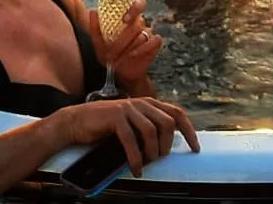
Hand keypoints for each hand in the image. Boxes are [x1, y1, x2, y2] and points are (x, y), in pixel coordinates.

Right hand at [61, 95, 198, 176]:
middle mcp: (142, 103)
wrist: (77, 122)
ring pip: (151, 131)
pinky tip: (136, 169)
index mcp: (149, 104)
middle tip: (158, 160)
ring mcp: (129, 108)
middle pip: (167, 123)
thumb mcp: (132, 125)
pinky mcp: (116, 116)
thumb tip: (166, 146)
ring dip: (151, 153)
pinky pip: (131, 139)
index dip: (189, 130)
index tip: (195, 148)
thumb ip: (148, 128)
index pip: (177, 113)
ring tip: (146, 165)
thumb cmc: (106, 127)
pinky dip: (135, 158)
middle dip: (166, 145)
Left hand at [90, 0, 161, 93]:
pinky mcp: (154, 44)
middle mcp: (139, 23)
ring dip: (129, 48)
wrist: (121, 73)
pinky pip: (155, 40)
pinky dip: (143, 49)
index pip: (137, 4)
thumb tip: (93, 11)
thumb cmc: (111, 54)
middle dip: (123, 39)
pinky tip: (132, 55)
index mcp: (128, 18)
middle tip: (112, 51)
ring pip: (143, 35)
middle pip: (137, 24)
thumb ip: (96, 27)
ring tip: (117, 59)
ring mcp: (148, 33)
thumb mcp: (99, 43)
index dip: (134, 8)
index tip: (124, 19)